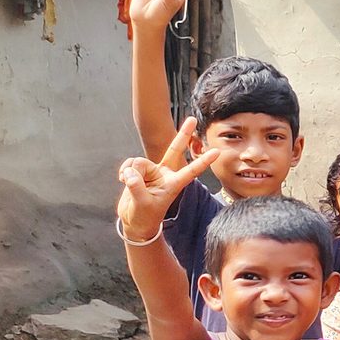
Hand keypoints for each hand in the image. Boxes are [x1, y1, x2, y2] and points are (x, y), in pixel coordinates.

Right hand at [116, 119, 220, 237]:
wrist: (134, 220)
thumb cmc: (143, 216)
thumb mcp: (142, 204)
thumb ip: (136, 187)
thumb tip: (130, 173)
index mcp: (173, 184)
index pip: (191, 171)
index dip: (203, 161)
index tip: (216, 152)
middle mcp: (165, 174)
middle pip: (175, 150)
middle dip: (184, 134)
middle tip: (193, 119)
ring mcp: (152, 171)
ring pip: (139, 161)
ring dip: (130, 171)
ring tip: (128, 184)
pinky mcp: (139, 171)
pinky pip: (130, 164)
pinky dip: (124, 171)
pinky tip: (123, 180)